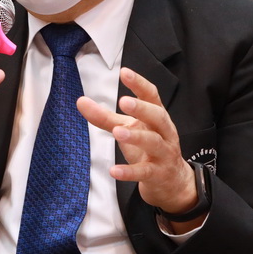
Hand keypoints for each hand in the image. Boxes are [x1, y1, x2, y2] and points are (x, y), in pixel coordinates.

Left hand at [77, 67, 199, 220]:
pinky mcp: (159, 174)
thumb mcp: (128, 129)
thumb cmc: (148, 148)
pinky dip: (129, 172)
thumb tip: (80, 101)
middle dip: (142, 109)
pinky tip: (114, 171)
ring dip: (136, 137)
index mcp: (156, 117)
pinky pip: (145, 172)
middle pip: (158, 116)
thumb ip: (105, 117)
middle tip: (124, 101)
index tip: (124, 72)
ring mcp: (164, 153)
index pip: (152, 96)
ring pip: (154, 143)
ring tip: (117, 132)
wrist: (172, 181)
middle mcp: (164, 132)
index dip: (139, 84)